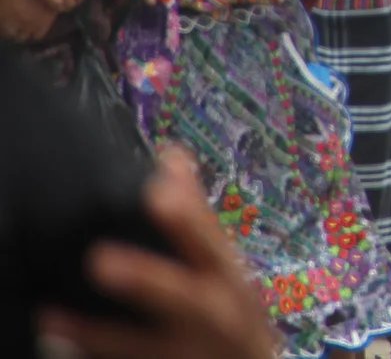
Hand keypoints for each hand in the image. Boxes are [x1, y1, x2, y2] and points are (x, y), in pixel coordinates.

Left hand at [38, 146, 280, 358]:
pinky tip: (57, 333)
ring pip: (138, 343)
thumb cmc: (232, 309)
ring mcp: (185, 350)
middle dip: (144, 279)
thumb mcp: (224, 263)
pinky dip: (87, 347)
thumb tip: (172, 156)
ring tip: (51, 314)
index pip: (208, 240)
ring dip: (95, 330)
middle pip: (179, 296)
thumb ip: (196, 214)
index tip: (156, 191)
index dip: (185, 218)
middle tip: (100, 260)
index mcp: (227, 275)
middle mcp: (212, 312)